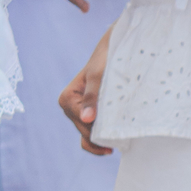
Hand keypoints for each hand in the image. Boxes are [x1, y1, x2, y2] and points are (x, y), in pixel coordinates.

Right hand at [58, 28, 113, 153]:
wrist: (114, 48)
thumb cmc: (106, 59)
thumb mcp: (99, 76)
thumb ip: (92, 97)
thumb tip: (87, 119)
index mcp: (67, 99)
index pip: (84, 125)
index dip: (100, 131)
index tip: (118, 135)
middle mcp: (70, 107)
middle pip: (86, 132)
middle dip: (102, 137)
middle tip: (124, 142)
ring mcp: (79, 111)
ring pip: (89, 134)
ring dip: (104, 138)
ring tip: (122, 142)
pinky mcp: (90, 112)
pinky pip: (93, 132)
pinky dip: (104, 136)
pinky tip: (116, 141)